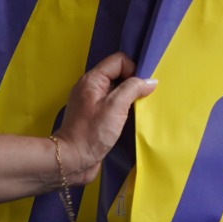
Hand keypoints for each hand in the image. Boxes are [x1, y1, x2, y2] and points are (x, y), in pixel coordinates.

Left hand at [54, 52, 156, 183]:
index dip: (133, 70)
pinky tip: (129, 118)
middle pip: (118, 73)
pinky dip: (123, 107)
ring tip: (137, 109)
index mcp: (92, 79)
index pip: (119, 60)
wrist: (72, 160)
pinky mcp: (94, 116)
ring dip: (129, 97)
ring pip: (116, 89)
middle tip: (142, 99)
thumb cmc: (92, 132)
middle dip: (133, 83)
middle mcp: (90, 87)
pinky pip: (112, 103)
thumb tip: (150, 80)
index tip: (140, 88)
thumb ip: (132, 89)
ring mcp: (91, 102)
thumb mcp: (116, 107)